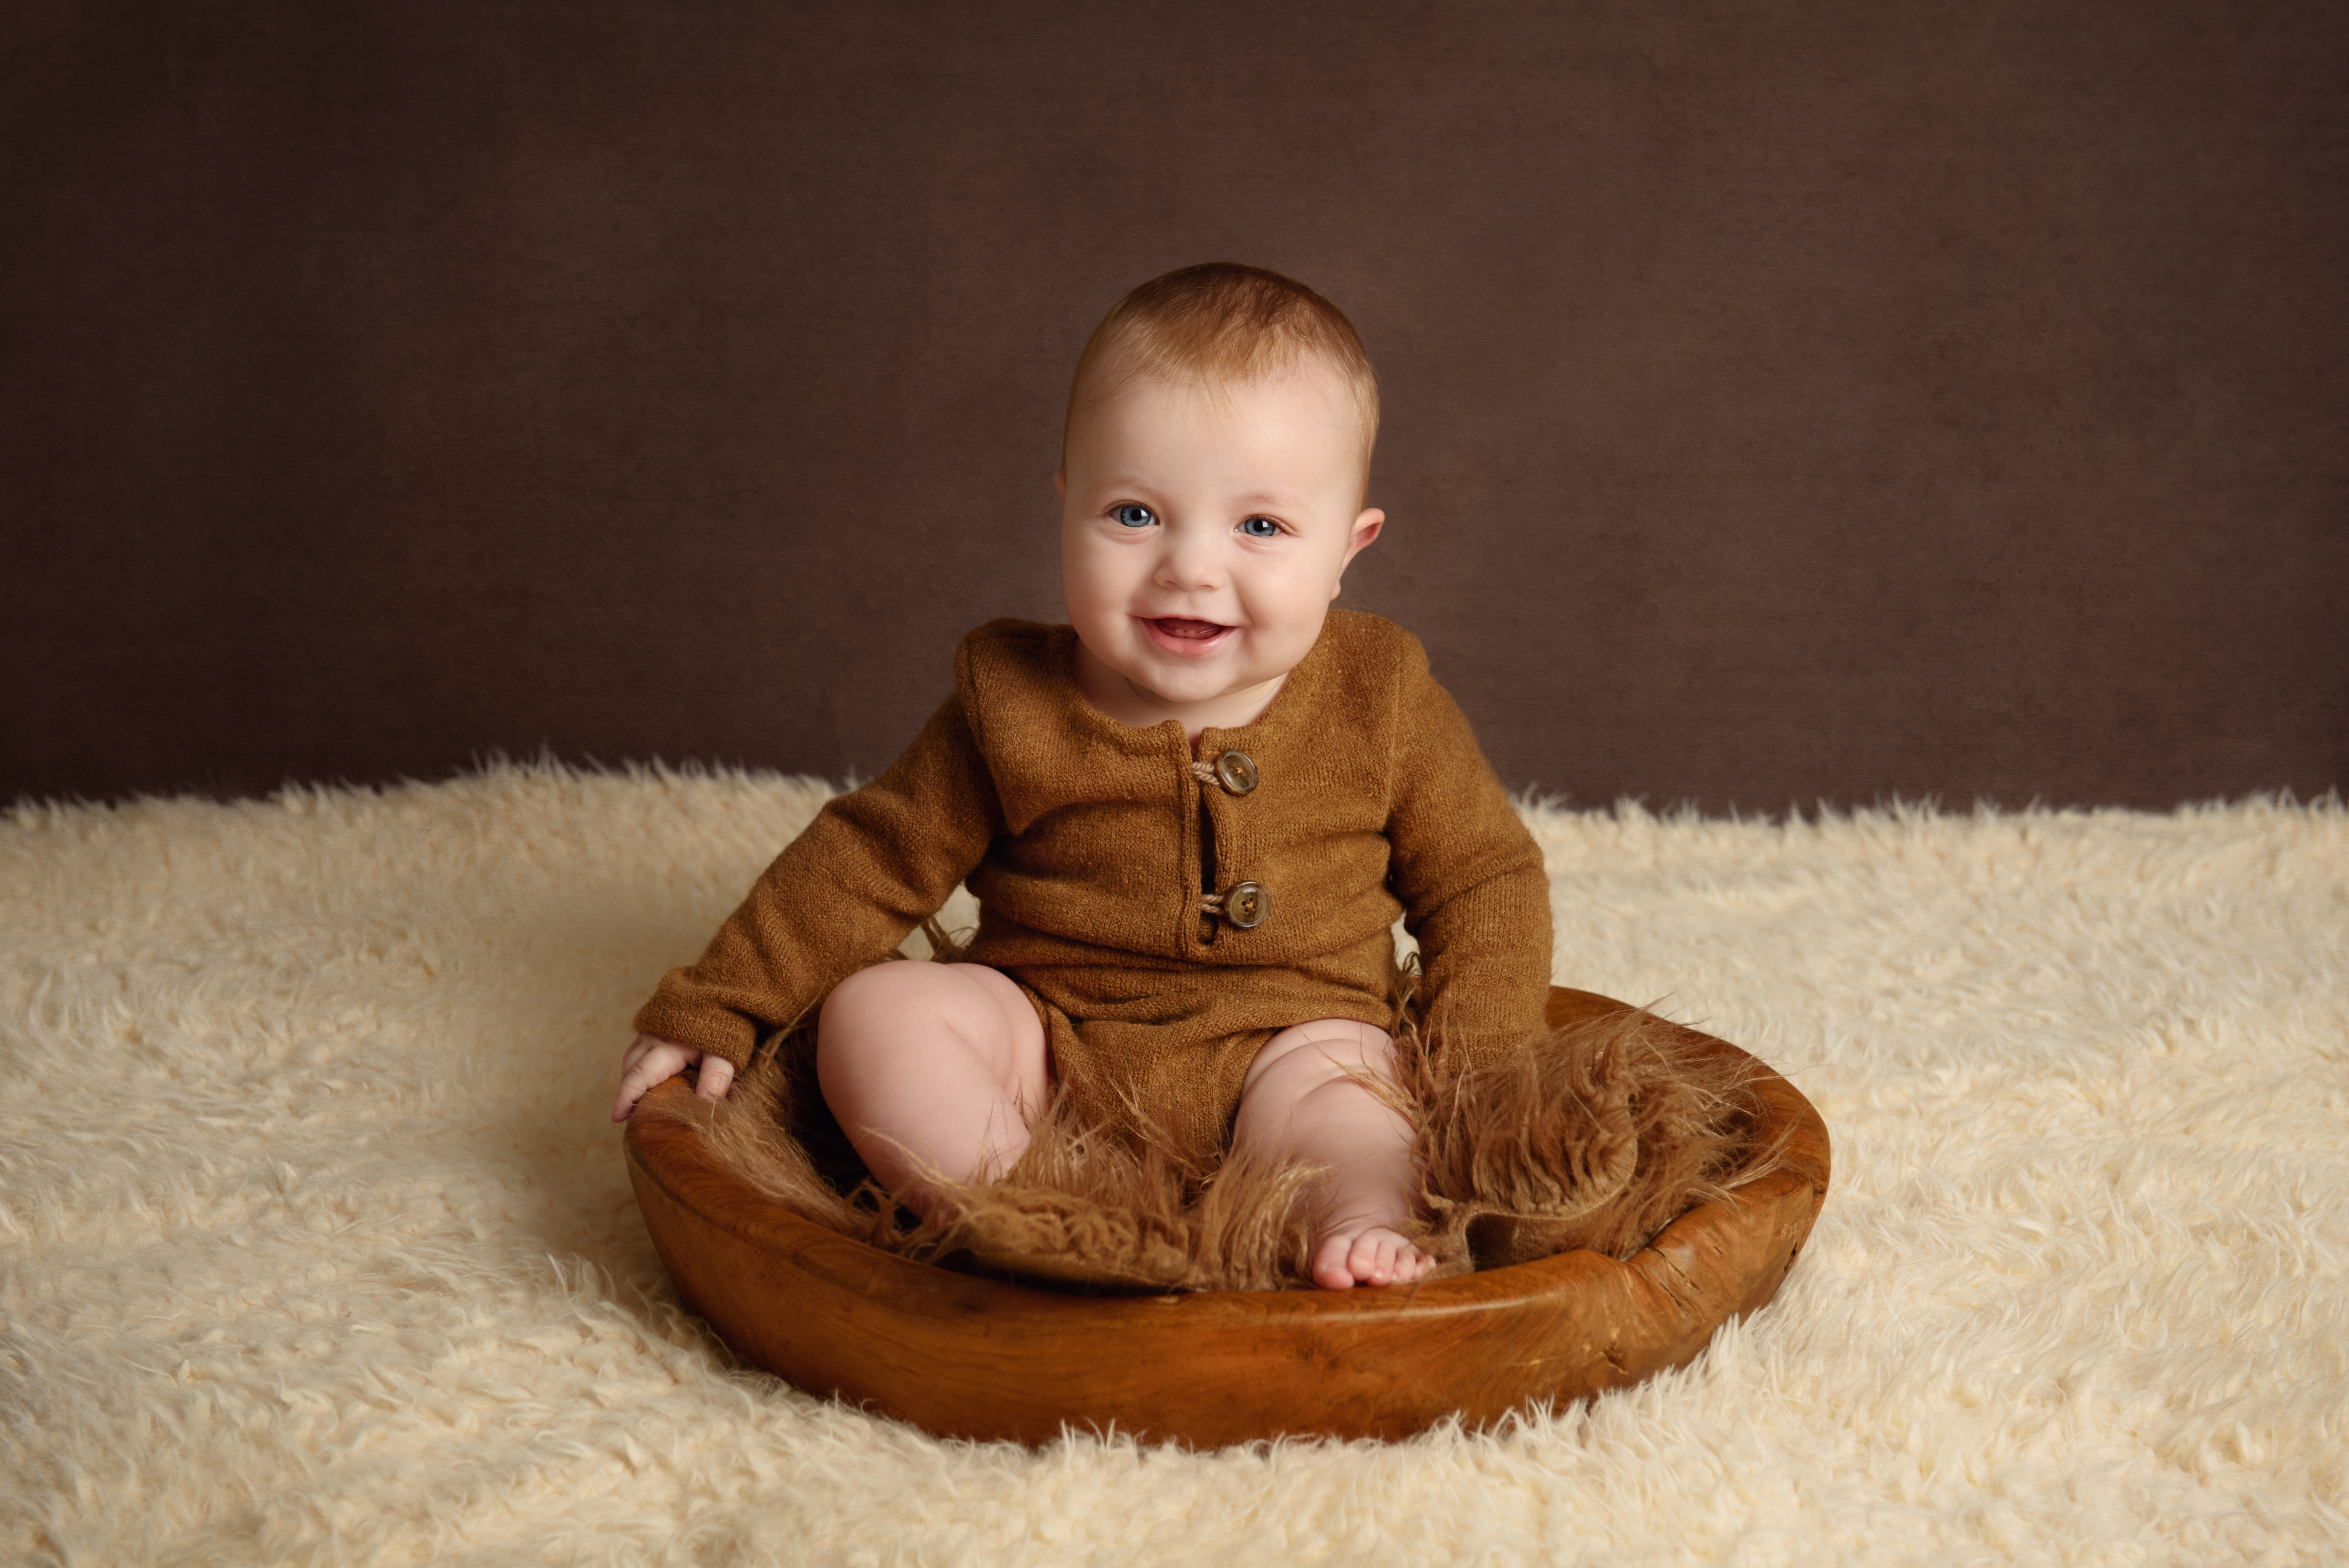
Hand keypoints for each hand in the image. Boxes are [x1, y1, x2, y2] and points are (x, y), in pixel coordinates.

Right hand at [610, 1033, 735, 1121]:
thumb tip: (705, 1106)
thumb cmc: (725, 1025)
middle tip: (630, 1118)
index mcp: (666, 1046)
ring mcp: (651, 1032)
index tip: (616, 1117)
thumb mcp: (725, 1053)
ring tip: (639, 1103)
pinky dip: (638, 1069)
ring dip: (632, 1081)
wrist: (725, 995)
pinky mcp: (655, 1030)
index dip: (626, 1097)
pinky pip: (638, 1053)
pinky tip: (650, 1082)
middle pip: (630, 1070)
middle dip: (626, 1093)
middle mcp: (652, 1038)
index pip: (639, 1075)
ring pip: (631, 1061)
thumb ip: (716, 1078)